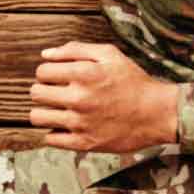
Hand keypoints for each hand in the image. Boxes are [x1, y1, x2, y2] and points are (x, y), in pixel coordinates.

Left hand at [30, 41, 179, 152]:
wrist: (157, 113)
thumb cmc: (133, 81)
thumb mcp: (109, 54)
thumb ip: (75, 49)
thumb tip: (46, 54)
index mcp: (83, 73)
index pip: (41, 71)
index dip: (47, 73)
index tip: (57, 77)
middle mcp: (79, 98)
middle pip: (35, 93)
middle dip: (43, 90)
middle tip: (56, 93)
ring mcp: (80, 122)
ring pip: (37, 117)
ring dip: (44, 112)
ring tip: (57, 110)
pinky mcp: (84, 143)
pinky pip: (50, 139)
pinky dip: (54, 133)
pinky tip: (66, 126)